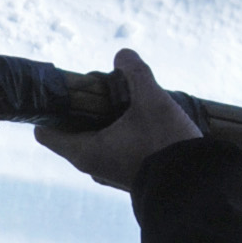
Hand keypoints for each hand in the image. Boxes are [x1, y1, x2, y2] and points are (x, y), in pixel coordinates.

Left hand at [34, 48, 203, 190]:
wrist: (196, 187)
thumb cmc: (166, 144)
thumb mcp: (152, 101)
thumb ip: (135, 73)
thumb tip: (122, 54)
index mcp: (84, 151)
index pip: (45, 133)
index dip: (51, 109)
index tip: (67, 92)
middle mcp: (91, 166)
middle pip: (71, 132)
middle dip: (83, 109)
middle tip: (103, 89)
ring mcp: (109, 173)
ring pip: (95, 140)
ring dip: (104, 121)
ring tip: (126, 102)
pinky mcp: (128, 176)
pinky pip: (113, 149)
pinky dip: (119, 134)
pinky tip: (140, 119)